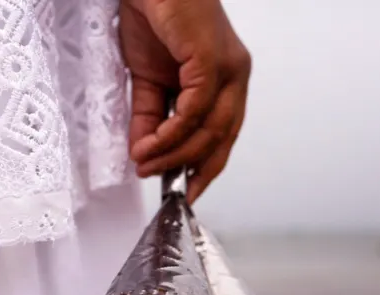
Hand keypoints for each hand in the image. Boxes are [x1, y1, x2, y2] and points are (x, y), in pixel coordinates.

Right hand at [119, 0, 251, 203]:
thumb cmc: (153, 16)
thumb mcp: (149, 78)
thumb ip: (150, 116)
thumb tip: (144, 153)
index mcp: (226, 81)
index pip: (224, 135)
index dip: (206, 166)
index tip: (187, 191)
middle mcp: (235, 76)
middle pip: (222, 138)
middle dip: (190, 167)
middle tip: (158, 181)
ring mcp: (228, 68)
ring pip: (210, 129)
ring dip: (175, 154)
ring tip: (146, 164)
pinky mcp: (211, 59)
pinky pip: (195, 110)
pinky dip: (171, 133)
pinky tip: (150, 144)